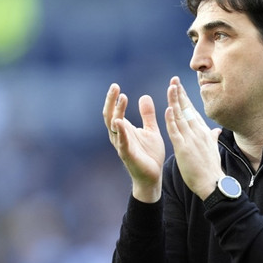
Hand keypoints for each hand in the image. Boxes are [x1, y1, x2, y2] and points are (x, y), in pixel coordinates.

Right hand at [103, 83, 165, 202]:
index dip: (114, 99)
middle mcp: (119, 136)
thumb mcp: (150, 130)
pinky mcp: (128, 155)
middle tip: (115, 87)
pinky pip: (122, 142)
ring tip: (122, 98)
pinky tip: (120, 122)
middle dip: (111, 101)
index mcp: (124, 129)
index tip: (116, 86)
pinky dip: (120, 132)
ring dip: (117, 112)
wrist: (153, 176)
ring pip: (114, 127)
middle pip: (109, 116)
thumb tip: (144, 96)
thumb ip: (147, 114)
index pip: (115, 111)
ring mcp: (122, 146)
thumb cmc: (150, 154)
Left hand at [165, 76, 222, 199]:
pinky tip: (168, 109)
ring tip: (171, 88)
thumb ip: (212, 138)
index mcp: (203, 132)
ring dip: (175, 101)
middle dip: (180, 94)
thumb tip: (216, 131)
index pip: (192, 111)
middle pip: (186, 109)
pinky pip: (176, 132)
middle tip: (173, 80)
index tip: (178, 87)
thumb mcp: (213, 150)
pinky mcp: (183, 148)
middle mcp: (198, 132)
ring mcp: (191, 139)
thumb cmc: (211, 168)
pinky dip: (171, 120)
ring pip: (180, 117)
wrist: (212, 183)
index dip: (185, 98)